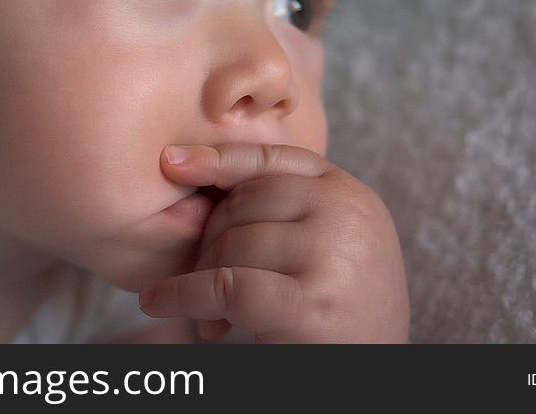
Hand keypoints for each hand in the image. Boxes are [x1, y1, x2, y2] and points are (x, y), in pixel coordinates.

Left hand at [139, 143, 409, 342]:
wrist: (375, 376)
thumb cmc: (339, 317)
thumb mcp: (323, 249)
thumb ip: (283, 213)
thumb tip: (185, 166)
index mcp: (352, 195)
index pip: (276, 158)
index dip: (221, 159)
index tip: (173, 162)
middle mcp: (349, 215)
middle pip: (247, 200)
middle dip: (210, 238)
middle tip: (198, 280)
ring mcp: (334, 255)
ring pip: (234, 243)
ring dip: (203, 278)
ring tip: (209, 318)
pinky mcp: (312, 304)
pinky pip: (226, 285)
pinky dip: (185, 294)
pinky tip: (160, 302)